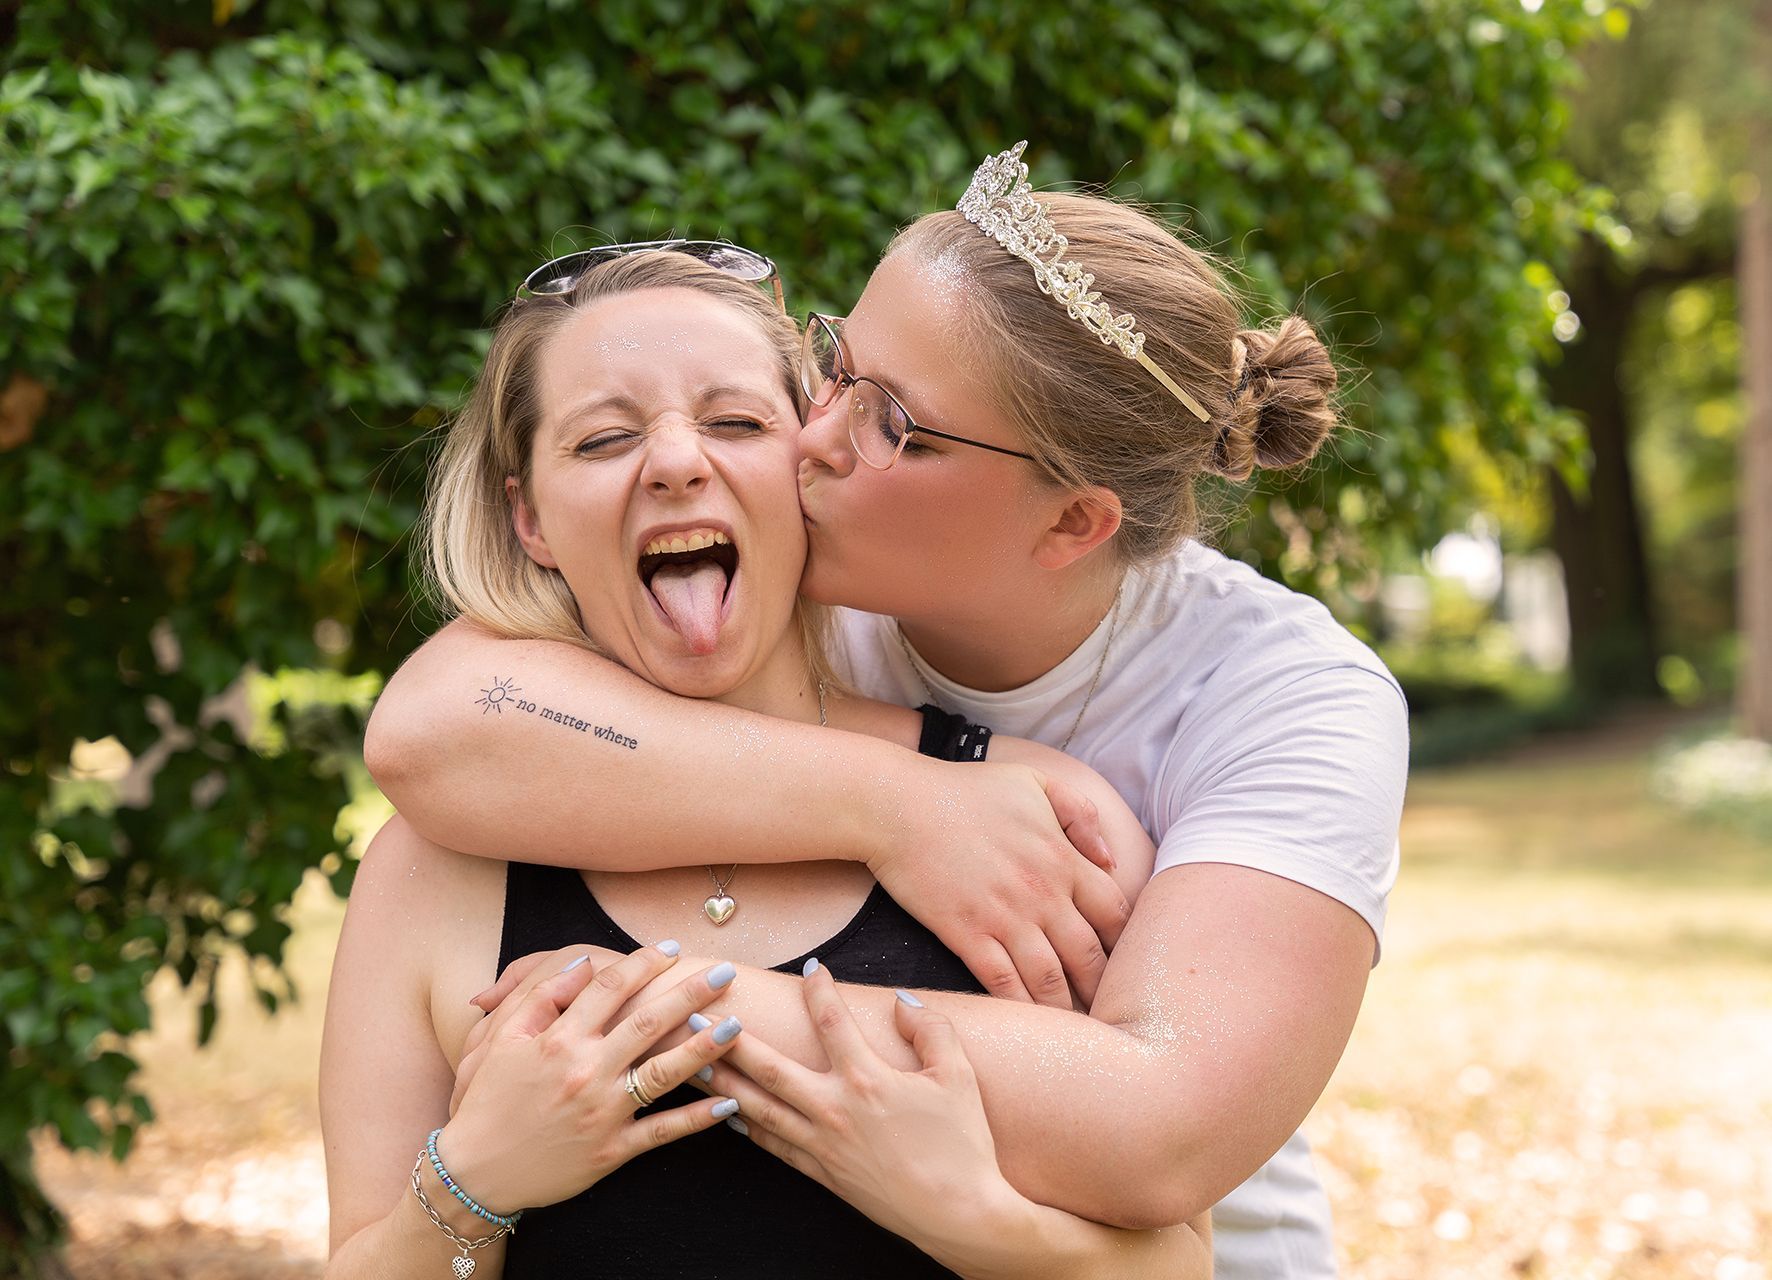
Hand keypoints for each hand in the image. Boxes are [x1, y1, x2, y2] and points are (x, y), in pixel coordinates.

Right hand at [438, 942, 745, 1212]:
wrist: (476, 1173)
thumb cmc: (489, 1101)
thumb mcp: (501, 1041)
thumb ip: (541, 998)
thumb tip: (583, 964)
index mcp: (558, 1040)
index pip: (609, 988)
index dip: (642, 963)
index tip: (670, 948)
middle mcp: (586, 1072)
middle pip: (648, 1022)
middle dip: (690, 993)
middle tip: (724, 972)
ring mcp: (602, 1113)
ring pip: (664, 1074)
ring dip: (704, 1048)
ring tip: (736, 1025)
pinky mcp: (611, 1151)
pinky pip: (662, 1132)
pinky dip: (697, 1119)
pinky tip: (728, 1103)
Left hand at [700, 961, 1022, 1259]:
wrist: (959, 1214)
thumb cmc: (963, 1144)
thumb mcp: (959, 1076)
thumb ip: (930, 1030)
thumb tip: (903, 1002)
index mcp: (868, 1079)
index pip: (832, 1021)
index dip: (819, 988)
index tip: (810, 967)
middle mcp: (836, 1109)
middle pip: (770, 1068)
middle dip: (732, 1039)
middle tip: (699, 1016)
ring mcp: (824, 1145)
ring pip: (761, 1108)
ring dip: (725, 1083)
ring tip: (697, 1062)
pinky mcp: (823, 1173)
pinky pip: (776, 1145)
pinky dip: (750, 1127)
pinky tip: (732, 1113)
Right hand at [870, 759, 1129, 1008]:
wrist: (899, 805)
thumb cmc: (966, 790)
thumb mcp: (1035, 783)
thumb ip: (1080, 814)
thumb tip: (1110, 859)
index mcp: (1063, 858)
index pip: (1115, 913)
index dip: (1126, 943)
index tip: (1126, 961)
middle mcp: (1042, 894)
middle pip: (1089, 956)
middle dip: (1102, 987)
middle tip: (1108, 1009)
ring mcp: (1004, 917)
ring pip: (1050, 979)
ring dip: (1065, 1007)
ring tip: (1073, 1026)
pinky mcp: (966, 935)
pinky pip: (1003, 984)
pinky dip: (1020, 1007)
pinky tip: (1027, 1022)